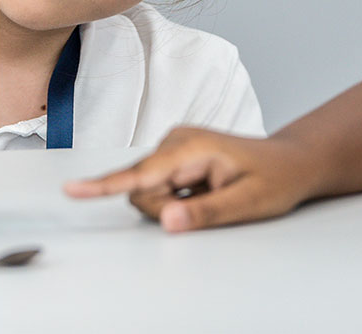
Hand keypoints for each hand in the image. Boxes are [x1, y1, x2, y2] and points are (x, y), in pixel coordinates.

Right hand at [63, 127, 320, 231]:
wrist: (290, 162)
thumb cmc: (274, 179)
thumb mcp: (248, 203)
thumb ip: (205, 213)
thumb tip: (166, 220)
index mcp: (191, 147)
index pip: (140, 174)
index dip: (103, 186)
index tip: (71, 190)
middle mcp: (175, 141)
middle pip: (141, 189)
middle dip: (165, 207)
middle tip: (208, 205)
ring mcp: (173, 147)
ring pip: (147, 190)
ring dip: (173, 203)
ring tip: (211, 196)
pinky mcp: (173, 156)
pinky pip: (158, 186)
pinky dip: (179, 197)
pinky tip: (207, 190)